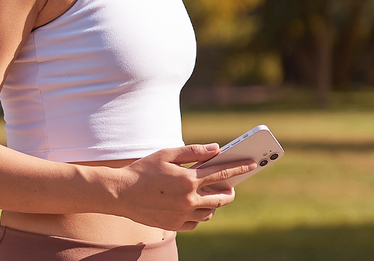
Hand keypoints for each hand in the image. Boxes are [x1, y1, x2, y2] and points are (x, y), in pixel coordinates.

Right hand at [113, 143, 255, 230]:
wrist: (120, 193)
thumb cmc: (144, 170)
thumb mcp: (167, 154)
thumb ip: (194, 151)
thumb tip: (217, 149)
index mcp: (188, 179)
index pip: (222, 173)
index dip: (240, 167)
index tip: (253, 163)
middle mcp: (188, 199)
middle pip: (222, 198)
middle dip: (230, 190)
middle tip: (230, 185)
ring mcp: (183, 215)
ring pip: (211, 212)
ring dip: (214, 203)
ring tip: (209, 194)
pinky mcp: (175, 225)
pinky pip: (196, 222)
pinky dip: (199, 214)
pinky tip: (194, 205)